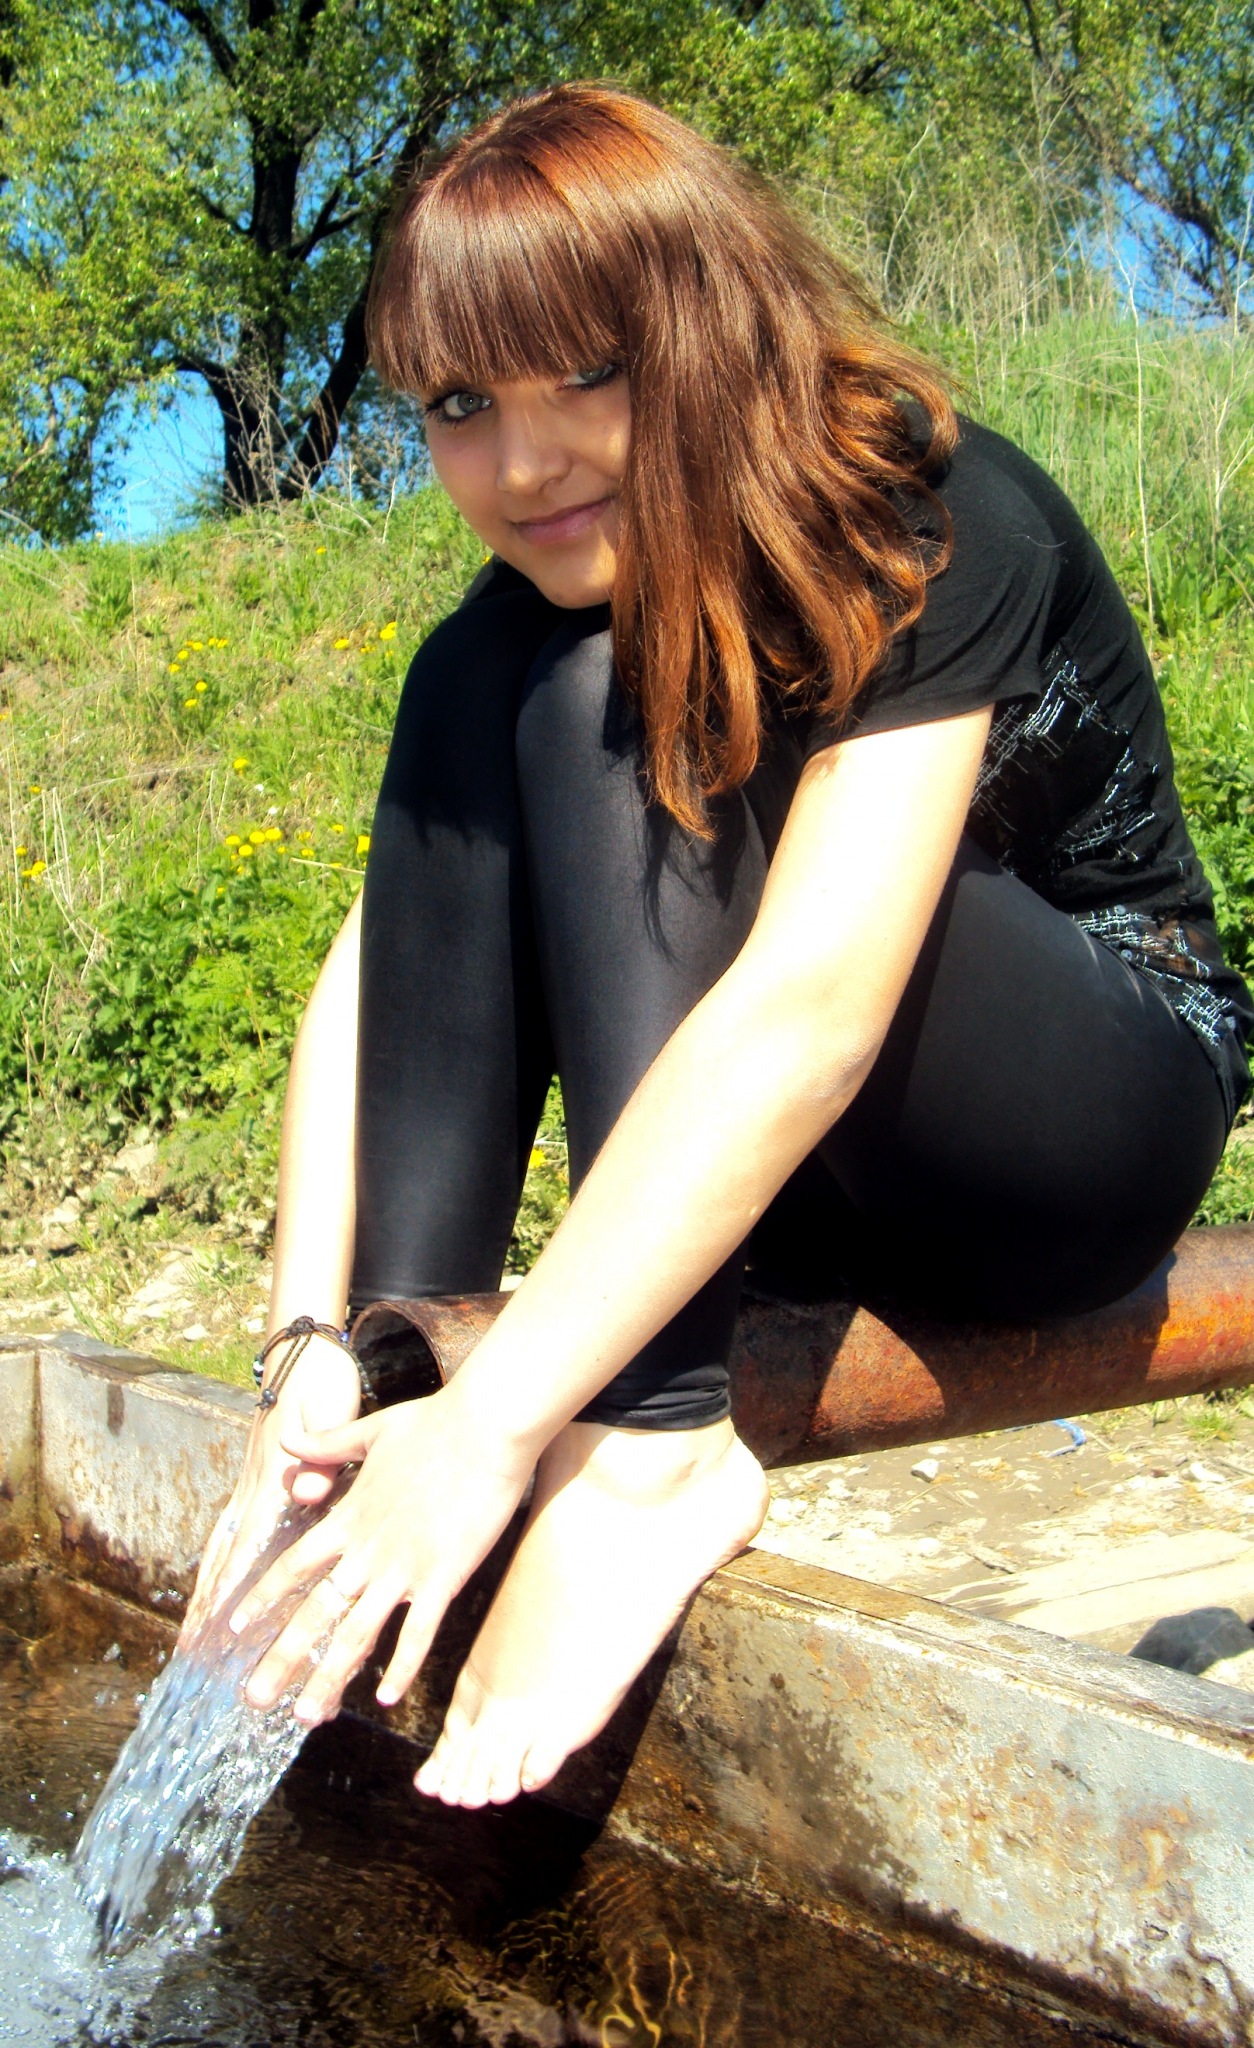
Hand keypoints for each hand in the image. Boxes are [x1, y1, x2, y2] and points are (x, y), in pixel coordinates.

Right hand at [180, 1332, 360, 1641]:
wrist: (307, 1354)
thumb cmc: (324, 1385)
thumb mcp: (330, 1413)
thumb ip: (321, 1455)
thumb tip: (303, 1491)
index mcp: (273, 1481)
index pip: (248, 1547)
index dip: (234, 1591)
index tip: (217, 1634)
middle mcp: (252, 1492)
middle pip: (223, 1560)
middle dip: (207, 1609)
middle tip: (193, 1658)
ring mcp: (248, 1490)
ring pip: (221, 1553)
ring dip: (207, 1598)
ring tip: (194, 1644)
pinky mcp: (255, 1487)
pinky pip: (232, 1540)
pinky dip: (221, 1574)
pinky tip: (219, 1599)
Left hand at [226, 1386, 534, 1726]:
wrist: (487, 1425)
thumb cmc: (434, 1422)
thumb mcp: (371, 1429)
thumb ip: (327, 1441)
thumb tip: (288, 1435)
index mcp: (350, 1516)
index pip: (294, 1565)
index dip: (262, 1597)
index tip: (233, 1629)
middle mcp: (368, 1549)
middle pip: (313, 1613)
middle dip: (280, 1659)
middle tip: (253, 1698)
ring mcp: (404, 1566)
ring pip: (356, 1634)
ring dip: (328, 1678)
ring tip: (305, 1715)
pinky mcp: (444, 1574)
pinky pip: (418, 1632)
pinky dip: (401, 1667)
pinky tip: (386, 1699)